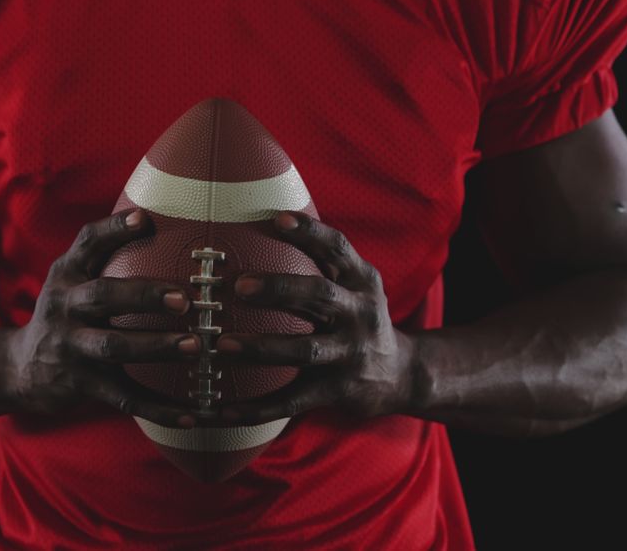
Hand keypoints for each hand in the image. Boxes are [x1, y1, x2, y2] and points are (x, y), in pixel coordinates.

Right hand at [0, 208, 204, 428]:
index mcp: (68, 276)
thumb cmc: (65, 311)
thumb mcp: (72, 277)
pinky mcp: (84, 385)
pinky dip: (160, 408)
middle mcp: (66, 308)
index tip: (145, 220)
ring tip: (194, 347)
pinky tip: (193, 415)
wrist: (18, 368)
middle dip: (143, 295)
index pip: (87, 244)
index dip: (113, 230)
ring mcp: (73, 349)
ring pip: (115, 347)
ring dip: (155, 346)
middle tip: (184, 298)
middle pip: (103, 296)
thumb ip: (104, 249)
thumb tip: (153, 213)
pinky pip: (126, 398)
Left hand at [203, 210, 419, 427]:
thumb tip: (266, 216)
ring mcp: (350, 355)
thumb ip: (322, 260)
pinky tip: (224, 411)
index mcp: (362, 281)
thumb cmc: (359, 318)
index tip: (277, 218)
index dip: (310, 232)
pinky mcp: (338, 391)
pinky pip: (293, 401)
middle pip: (319, 295)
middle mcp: (360, 314)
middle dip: (279, 289)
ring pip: (304, 350)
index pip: (338, 248)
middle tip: (239, 286)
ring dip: (262, 347)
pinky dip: (257, 408)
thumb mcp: (354, 285)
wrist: (402, 375)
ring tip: (223, 345)